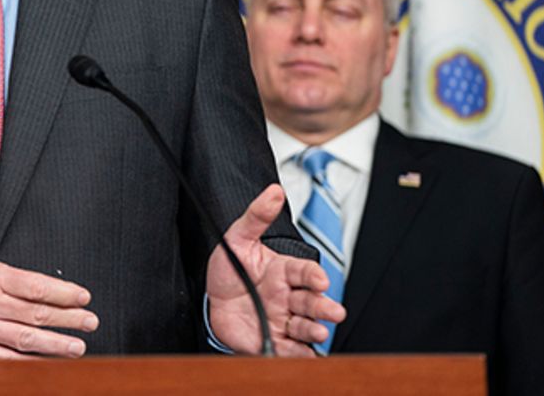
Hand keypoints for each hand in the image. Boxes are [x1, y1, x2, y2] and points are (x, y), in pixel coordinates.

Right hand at [0, 255, 98, 357]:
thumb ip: (8, 278)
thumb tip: (43, 292)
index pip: (37, 286)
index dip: (65, 293)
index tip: (83, 297)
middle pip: (37, 313)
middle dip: (68, 318)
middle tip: (90, 322)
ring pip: (26, 338)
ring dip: (56, 344)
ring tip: (78, 346)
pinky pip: (5, 360)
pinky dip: (29, 363)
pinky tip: (47, 364)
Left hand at [207, 184, 345, 355]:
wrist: (210, 299)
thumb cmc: (229, 268)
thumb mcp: (238, 237)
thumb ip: (256, 216)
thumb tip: (274, 190)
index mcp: (284, 271)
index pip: (305, 272)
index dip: (314, 276)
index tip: (320, 280)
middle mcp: (288, 296)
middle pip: (312, 302)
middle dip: (324, 307)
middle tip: (333, 312)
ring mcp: (282, 319)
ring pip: (305, 326)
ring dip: (315, 330)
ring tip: (318, 332)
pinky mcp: (273, 340)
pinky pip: (291, 349)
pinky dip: (298, 353)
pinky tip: (302, 352)